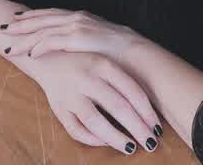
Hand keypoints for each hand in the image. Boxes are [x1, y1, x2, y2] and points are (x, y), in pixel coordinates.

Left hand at [0, 8, 142, 65]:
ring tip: (10, 45)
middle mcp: (77, 17)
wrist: (135, 53)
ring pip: (44, 30)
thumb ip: (85, 38)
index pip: (52, 13)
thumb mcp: (99, 39)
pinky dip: (39, 46)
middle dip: (23, 23)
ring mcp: (77, 25)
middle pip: (43, 18)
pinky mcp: (78, 37)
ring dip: (25, 38)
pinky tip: (30, 54)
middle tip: (6, 27)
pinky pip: (52, 41)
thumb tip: (74, 44)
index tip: (20, 17)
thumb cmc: (119, 51)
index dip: (35, 15)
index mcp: (82, 16)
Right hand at [31, 51, 161, 154]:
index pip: (131, 90)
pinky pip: (75, 128)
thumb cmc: (83, 59)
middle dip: (136, 127)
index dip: (146, 111)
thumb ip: (121, 79)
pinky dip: (91, 138)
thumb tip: (146, 107)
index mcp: (103, 64)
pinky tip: (105, 142)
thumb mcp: (104, 60)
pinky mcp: (57, 107)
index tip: (156, 126)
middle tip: (150, 142)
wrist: (45, 55)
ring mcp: (71, 93)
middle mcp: (88, 77)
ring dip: (115, 137)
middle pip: (117, 106)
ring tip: (130, 147)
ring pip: (95, 120)